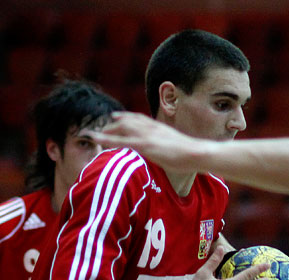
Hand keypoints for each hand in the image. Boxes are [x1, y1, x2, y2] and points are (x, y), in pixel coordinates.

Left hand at [89, 112, 210, 172]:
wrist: (196, 153)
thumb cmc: (191, 154)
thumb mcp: (177, 146)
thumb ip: (168, 145)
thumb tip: (168, 150)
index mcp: (159, 127)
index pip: (139, 118)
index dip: (126, 117)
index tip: (115, 116)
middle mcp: (151, 128)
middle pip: (127, 122)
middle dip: (113, 125)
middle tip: (101, 130)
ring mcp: (147, 136)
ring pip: (121, 129)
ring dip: (105, 131)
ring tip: (92, 135)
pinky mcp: (145, 145)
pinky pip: (121, 141)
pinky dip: (107, 139)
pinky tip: (97, 139)